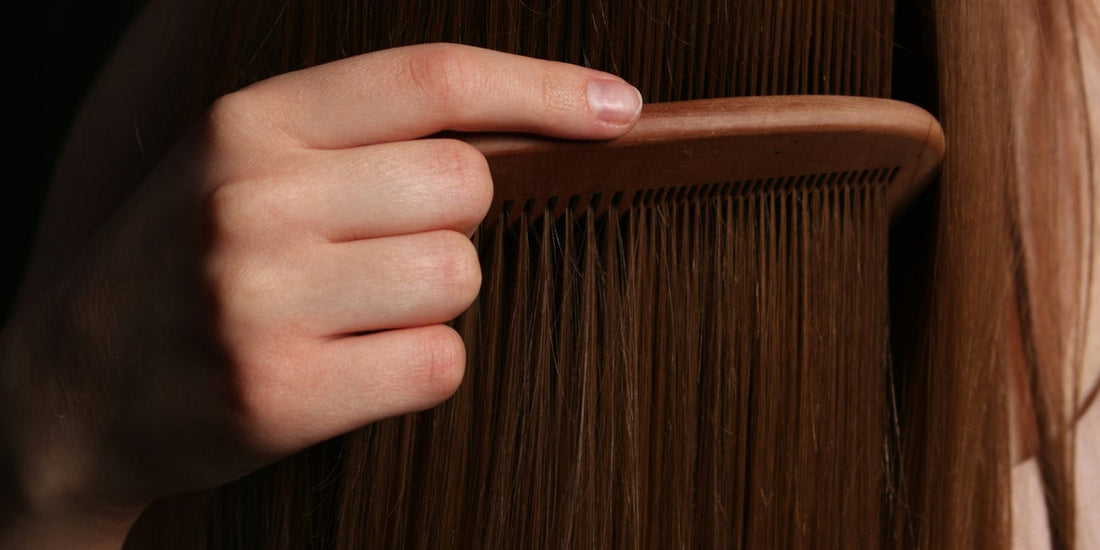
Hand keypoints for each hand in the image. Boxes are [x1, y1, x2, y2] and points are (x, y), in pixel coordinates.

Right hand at [0, 43, 641, 547]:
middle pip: (466, 187)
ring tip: (351, 312)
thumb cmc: (183, 263)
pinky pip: (440, 362)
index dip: (543, 87)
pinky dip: (421, 366)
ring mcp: (264, 299)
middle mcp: (253, 199)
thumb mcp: (239, 163)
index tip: (618, 107)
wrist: (71, 388)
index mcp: (251, 123)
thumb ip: (356, 135)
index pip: (432, 79)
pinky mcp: (282, 392)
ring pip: (458, 276)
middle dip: (452, 221)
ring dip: (432, 299)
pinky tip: (353, 367)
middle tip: (380, 250)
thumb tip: (519, 129)